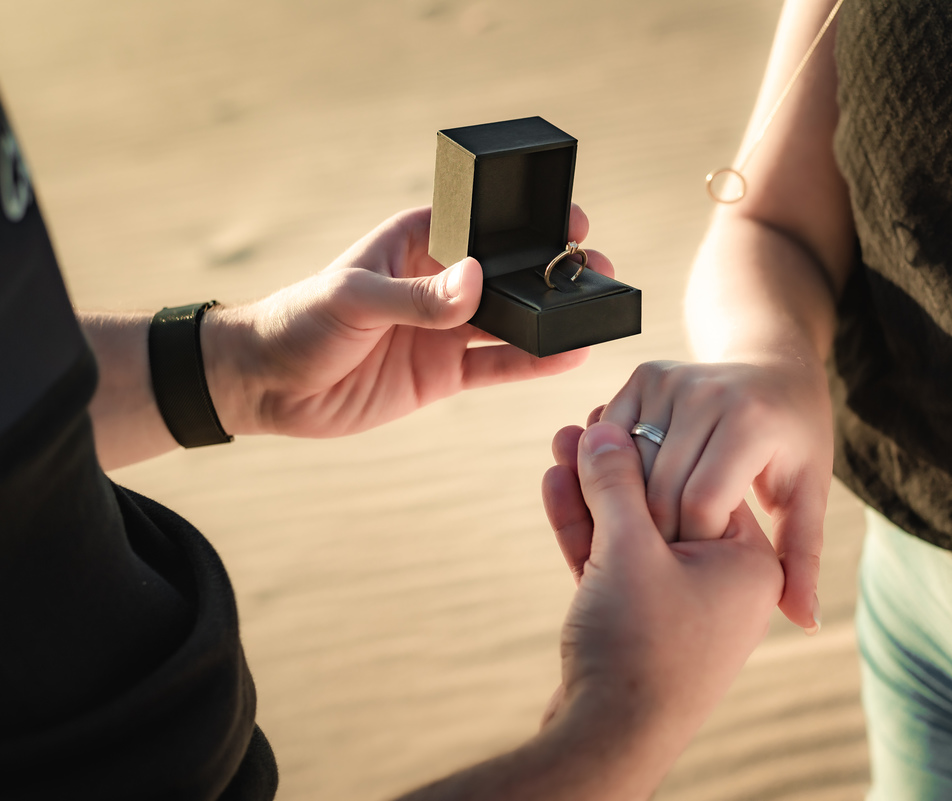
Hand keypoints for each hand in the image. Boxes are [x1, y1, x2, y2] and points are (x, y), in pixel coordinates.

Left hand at [203, 205, 612, 437]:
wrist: (267, 387)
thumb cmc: (298, 321)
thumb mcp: (353, 298)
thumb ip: (414, 295)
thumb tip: (475, 283)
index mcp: (417, 243)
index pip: (481, 226)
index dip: (525, 223)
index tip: (570, 223)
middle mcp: (439, 283)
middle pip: (506, 274)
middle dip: (549, 273)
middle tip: (594, 271)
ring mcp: (444, 329)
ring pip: (510, 320)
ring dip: (549, 318)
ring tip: (594, 313)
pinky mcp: (444, 372)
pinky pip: (498, 365)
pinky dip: (532, 362)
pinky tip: (567, 356)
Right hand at [539, 422, 782, 789]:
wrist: (608, 744)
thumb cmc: (638, 647)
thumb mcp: (629, 551)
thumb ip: (618, 485)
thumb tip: (605, 430)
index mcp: (746, 562)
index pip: (700, 481)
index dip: (649, 448)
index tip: (613, 415)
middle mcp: (722, 582)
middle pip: (663, 503)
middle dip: (614, 468)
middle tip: (582, 424)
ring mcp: (679, 606)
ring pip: (632, 533)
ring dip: (592, 493)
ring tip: (561, 444)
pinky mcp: (640, 624)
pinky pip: (615, 564)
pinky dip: (585, 530)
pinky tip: (556, 483)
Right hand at [591, 359, 832, 631]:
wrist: (776, 370)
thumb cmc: (793, 446)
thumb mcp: (804, 502)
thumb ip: (798, 560)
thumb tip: (806, 621)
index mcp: (753, 426)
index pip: (699, 502)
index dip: (690, 543)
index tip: (693, 565)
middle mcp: (712, 393)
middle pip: (657, 484)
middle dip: (653, 531)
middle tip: (656, 560)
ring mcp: (676, 377)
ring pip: (627, 461)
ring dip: (623, 500)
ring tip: (634, 533)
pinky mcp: (647, 372)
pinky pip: (612, 433)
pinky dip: (610, 466)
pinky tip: (623, 494)